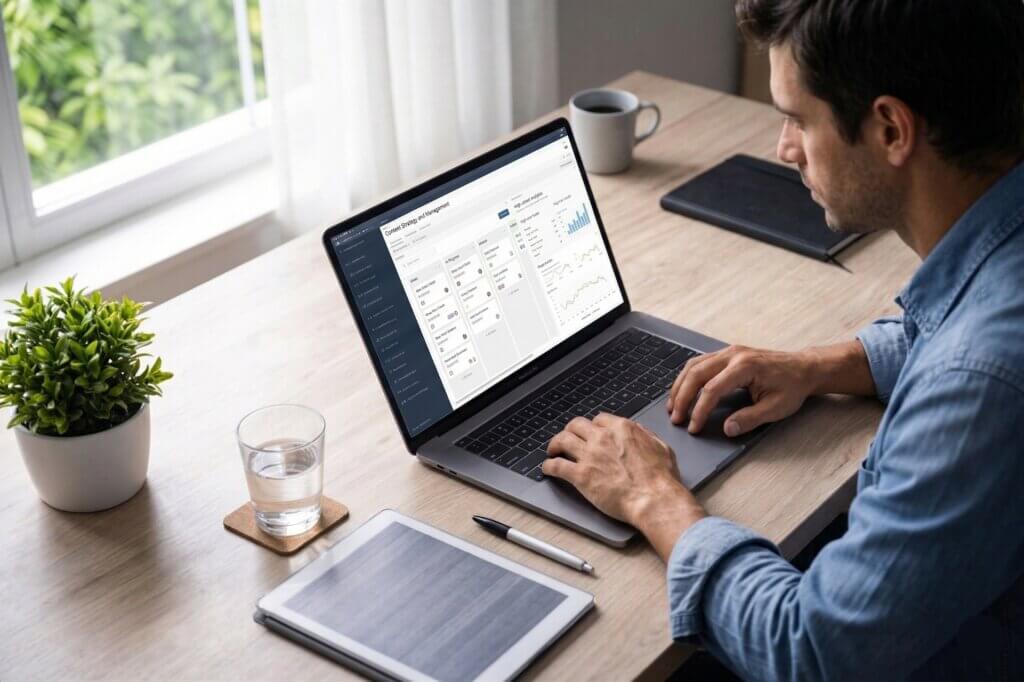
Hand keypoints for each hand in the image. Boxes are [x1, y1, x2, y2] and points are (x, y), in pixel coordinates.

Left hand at [542, 413, 706, 560]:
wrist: (654, 499)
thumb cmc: (661, 478)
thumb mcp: (660, 447)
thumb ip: (646, 436)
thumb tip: (639, 432)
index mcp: (622, 429)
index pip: (599, 419)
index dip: (593, 426)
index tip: (591, 432)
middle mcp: (602, 438)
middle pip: (576, 425)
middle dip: (571, 430)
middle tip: (568, 438)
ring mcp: (590, 456)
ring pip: (562, 440)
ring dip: (555, 444)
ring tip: (553, 450)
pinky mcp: (581, 476)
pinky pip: (556, 466)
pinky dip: (548, 466)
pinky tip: (547, 468)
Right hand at [667, 345, 816, 436]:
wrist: (803, 368)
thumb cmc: (792, 386)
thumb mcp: (776, 408)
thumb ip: (750, 419)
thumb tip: (727, 429)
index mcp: (745, 367)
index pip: (712, 389)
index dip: (700, 410)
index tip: (693, 427)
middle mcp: (733, 355)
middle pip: (696, 373)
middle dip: (682, 397)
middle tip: (675, 418)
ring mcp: (728, 351)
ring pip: (693, 365)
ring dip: (680, 386)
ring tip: (673, 406)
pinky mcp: (727, 354)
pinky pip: (700, 363)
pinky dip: (688, 378)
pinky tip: (683, 391)